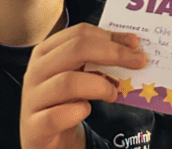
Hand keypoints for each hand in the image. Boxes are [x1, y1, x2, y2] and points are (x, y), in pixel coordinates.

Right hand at [19, 23, 146, 148]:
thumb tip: (132, 48)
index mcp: (46, 52)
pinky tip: (86, 111)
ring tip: (113, 93)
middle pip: (76, 49)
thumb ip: (97, 61)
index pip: (80, 33)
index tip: (134, 43)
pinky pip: (58, 116)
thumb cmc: (64, 102)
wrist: (45, 138)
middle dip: (113, 53)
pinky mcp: (34, 126)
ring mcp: (32, 98)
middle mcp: (36, 71)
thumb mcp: (78, 76)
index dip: (110, 36)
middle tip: (139, 62)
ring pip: (69, 82)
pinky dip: (78, 112)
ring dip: (100, 86)